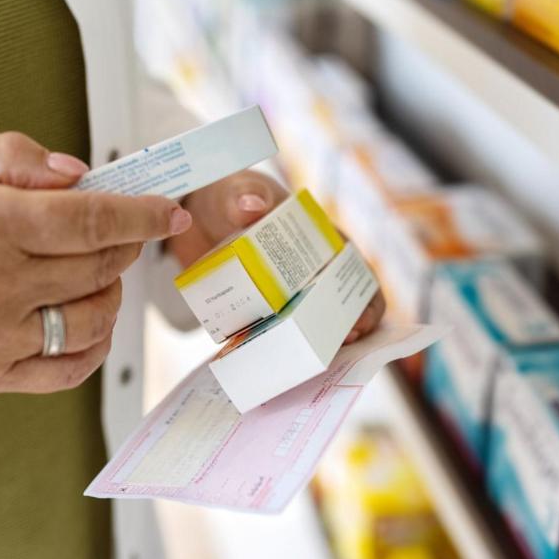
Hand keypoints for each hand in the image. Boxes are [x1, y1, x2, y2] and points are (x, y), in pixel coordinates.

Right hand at [0, 133, 191, 393]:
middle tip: (121, 228)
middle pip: (99, 265)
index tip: (165, 209)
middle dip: (125, 243)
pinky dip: (92, 345)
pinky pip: (66, 370)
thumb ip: (12, 157)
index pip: (90, 218)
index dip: (140, 212)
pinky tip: (86, 317)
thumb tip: (78, 173)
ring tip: (95, 269)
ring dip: (111, 290)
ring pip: (94, 318)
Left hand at [168, 170, 384, 342]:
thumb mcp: (236, 193)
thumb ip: (243, 196)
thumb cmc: (229, 197)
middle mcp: (310, 269)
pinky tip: (273, 365)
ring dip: (316, 344)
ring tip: (310, 363)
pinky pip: (276, 334)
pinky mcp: (263, 309)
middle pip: (341, 304)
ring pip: (312, 324)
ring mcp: (287, 292)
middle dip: (346, 328)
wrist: (193, 216)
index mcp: (319, 237)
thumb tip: (252, 207)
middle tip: (338, 346)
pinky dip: (278, 351)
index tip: (358, 320)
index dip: (365, 297)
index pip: (355, 269)